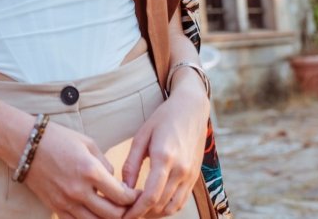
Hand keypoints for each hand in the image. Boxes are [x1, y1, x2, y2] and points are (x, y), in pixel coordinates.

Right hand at [23, 121, 138, 218]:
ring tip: (113, 210)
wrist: (26, 144)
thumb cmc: (57, 138)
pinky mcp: (55, 208)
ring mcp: (66, 202)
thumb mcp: (88, 143)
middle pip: (112, 215)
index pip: (121, 195)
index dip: (133, 198)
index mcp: (90, 171)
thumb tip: (115, 182)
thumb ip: (105, 164)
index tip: (136, 194)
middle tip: (129, 205)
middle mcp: (79, 190)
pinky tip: (94, 213)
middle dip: (125, 211)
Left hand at [119, 89, 208, 217]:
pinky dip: (167, 208)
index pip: (150, 196)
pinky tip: (154, 206)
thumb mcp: (142, 136)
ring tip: (138, 212)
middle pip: (160, 205)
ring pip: (172, 207)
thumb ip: (132, 163)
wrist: (192, 109)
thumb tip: (122, 187)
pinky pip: (181, 201)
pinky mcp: (195, 177)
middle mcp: (181, 169)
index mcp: (164, 157)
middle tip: (125, 215)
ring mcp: (190, 175)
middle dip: (142, 214)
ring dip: (155, 214)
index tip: (122, 216)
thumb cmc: (163, 118)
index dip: (136, 210)